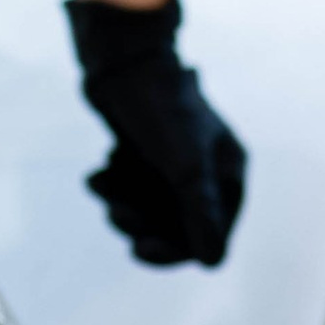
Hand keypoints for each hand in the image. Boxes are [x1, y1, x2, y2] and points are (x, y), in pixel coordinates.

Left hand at [66, 0, 247, 266]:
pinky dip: (112, 186)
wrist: (123, 60)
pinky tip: (96, 174)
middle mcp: (207, 171)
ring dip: (120, 203)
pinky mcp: (147, 155)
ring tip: (99, 183)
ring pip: (148, 209)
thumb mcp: (184, 167)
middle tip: (115, 214)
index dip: (176, 249)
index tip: (140, 249)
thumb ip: (200, 214)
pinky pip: (131, 190)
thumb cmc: (162, 109)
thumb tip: (213, 264)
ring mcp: (176, 163)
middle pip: (176, 225)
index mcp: (228, 173)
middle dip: (141, 222)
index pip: (211, 233)